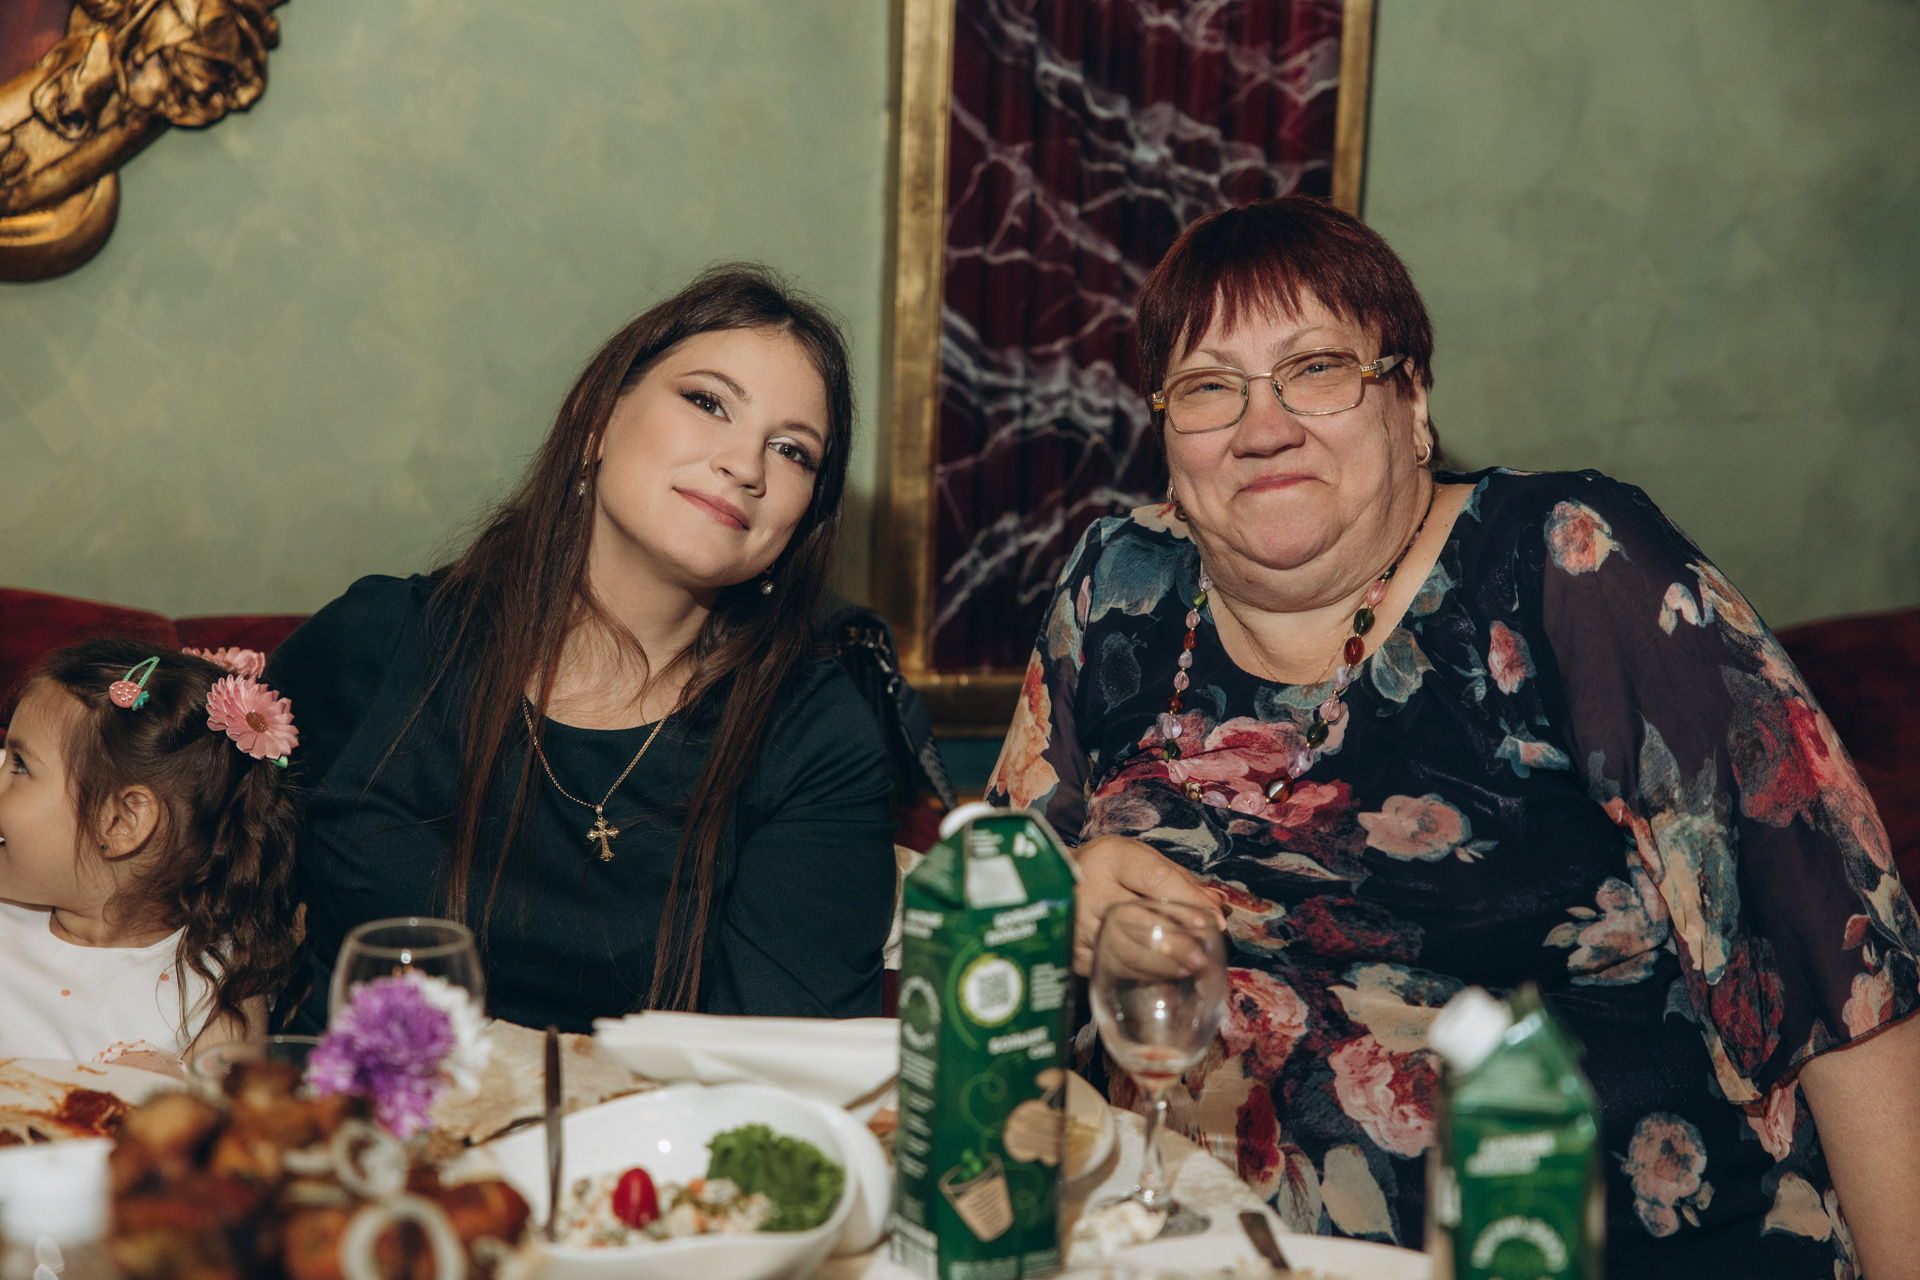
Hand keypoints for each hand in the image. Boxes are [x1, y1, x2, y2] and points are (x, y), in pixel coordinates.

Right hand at [1070, 834, 1225, 975]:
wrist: (1053, 879)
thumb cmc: (1108, 870)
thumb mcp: (1139, 859)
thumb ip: (1178, 879)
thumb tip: (1216, 905)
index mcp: (1110, 857)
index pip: (1153, 877)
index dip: (1185, 900)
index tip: (1211, 921)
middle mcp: (1089, 888)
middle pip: (1136, 917)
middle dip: (1175, 940)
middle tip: (1202, 957)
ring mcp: (1077, 922)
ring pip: (1122, 948)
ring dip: (1159, 963)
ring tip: (1188, 970)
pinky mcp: (1072, 949)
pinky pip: (1110, 966)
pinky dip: (1139, 975)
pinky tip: (1162, 979)